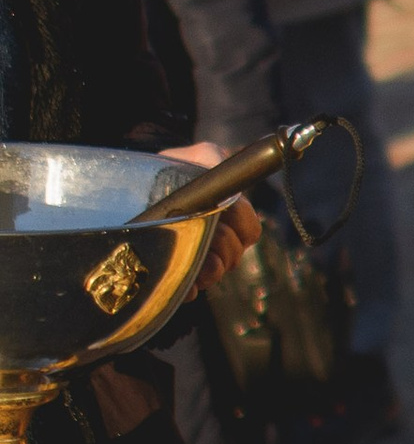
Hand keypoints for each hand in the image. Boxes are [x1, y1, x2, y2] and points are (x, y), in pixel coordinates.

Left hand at [160, 145, 258, 289]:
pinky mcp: (175, 273)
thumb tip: (219, 166)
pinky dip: (187, 286)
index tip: (224, 217)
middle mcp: (218, 238)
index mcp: (229, 214)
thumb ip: (213, 157)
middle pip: (235, 254)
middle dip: (223, 248)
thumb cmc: (171, 169)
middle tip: (204, 238)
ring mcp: (197, 257)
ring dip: (209, 269)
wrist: (133, 185)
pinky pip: (188, 287)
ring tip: (193, 260)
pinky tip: (178, 279)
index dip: (240, 227)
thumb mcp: (197, 155)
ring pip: (216, 272)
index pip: (249, 230)